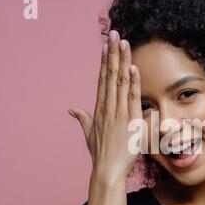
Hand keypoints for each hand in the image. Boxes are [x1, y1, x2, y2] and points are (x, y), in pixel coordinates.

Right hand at [68, 30, 141, 182]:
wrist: (107, 171)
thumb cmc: (100, 155)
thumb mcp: (88, 135)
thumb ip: (82, 119)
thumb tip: (72, 110)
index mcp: (99, 109)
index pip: (102, 80)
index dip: (104, 62)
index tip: (105, 46)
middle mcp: (107, 108)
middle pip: (109, 76)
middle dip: (112, 54)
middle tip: (114, 34)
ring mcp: (118, 113)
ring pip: (120, 82)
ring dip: (122, 61)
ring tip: (123, 43)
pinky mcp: (129, 121)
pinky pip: (132, 98)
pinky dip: (133, 83)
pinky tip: (132, 68)